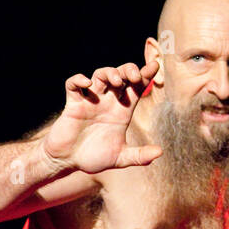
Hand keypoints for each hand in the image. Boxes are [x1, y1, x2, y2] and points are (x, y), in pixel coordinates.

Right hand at [42, 60, 161, 173]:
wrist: (68, 162)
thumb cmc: (94, 158)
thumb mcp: (121, 158)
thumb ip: (139, 156)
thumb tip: (160, 152)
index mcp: (122, 111)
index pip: (136, 88)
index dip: (146, 76)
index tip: (155, 65)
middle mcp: (108, 102)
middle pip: (120, 75)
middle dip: (129, 70)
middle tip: (134, 77)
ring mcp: (90, 101)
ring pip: (100, 75)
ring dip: (109, 73)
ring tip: (116, 81)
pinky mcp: (73, 104)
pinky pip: (73, 85)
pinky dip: (79, 80)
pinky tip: (87, 84)